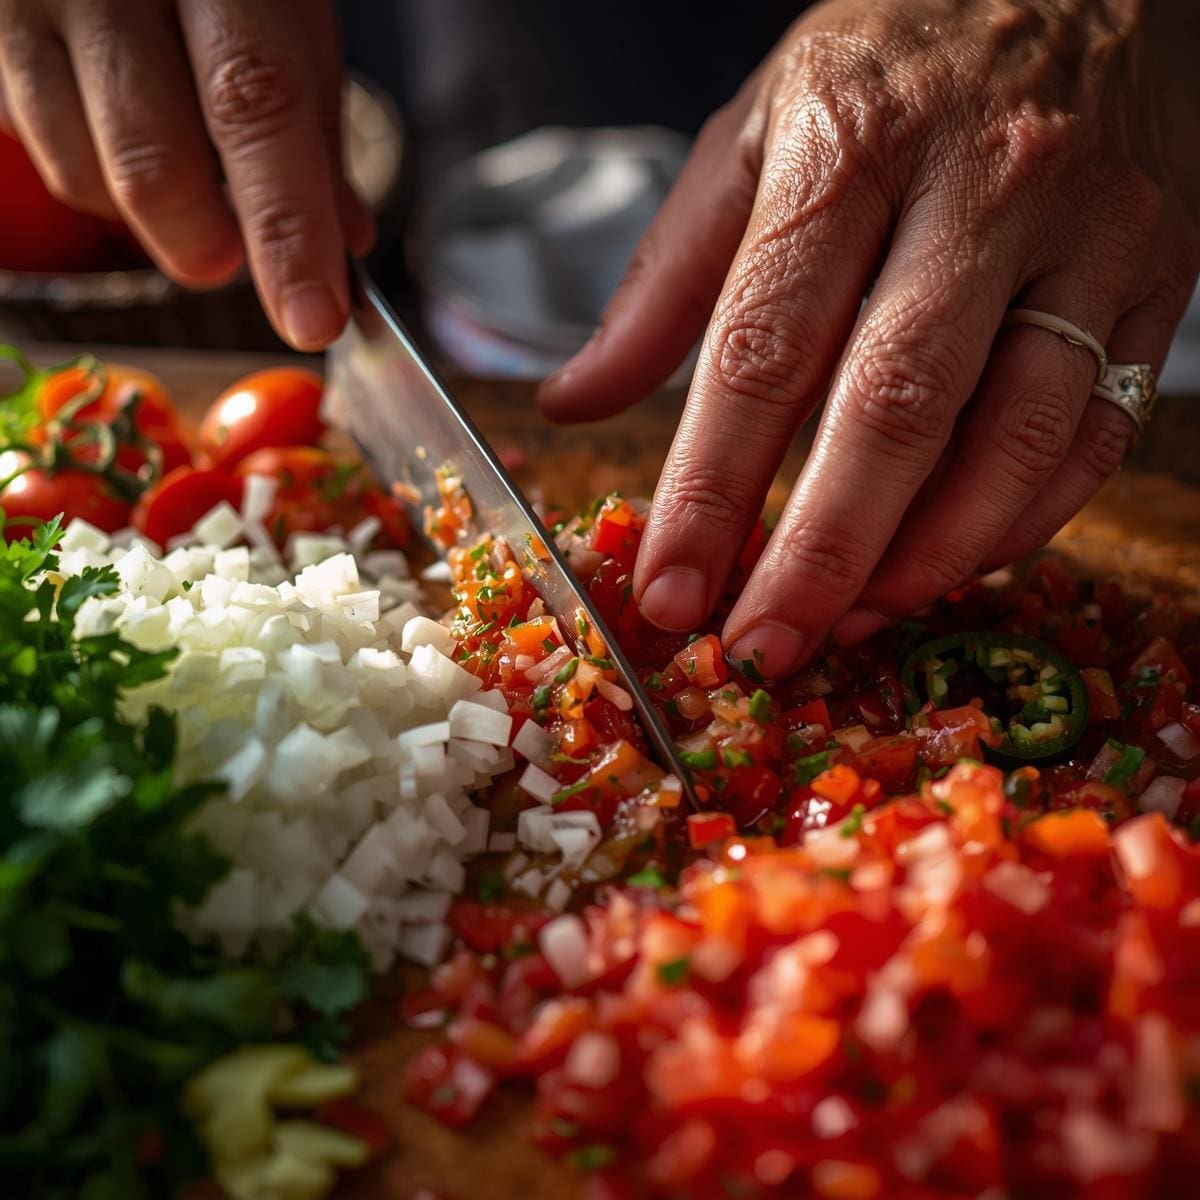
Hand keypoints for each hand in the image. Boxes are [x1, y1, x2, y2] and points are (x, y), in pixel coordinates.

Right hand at [0, 0, 371, 348]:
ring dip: (151, 216)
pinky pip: (40, 143)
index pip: (258, 111)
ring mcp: (30, 1)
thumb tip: (344, 244)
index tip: (313, 320)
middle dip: (205, 245)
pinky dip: (96, 170)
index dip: (288, 231)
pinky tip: (122, 126)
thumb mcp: (285, 16)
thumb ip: (312, 127)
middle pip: (153, 165)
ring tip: (185, 169)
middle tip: (230, 258)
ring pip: (86, 174)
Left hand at [539, 0, 1199, 678]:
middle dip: (818, 553)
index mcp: (848, 148)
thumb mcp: (752, 137)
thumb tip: (574, 403)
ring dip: (928, 556)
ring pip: (1017, 434)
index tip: (670, 591)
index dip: (710, 488)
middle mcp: (979, 187)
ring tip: (850, 621)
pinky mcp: (1158, 276)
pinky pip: (1097, 431)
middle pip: (892, 407)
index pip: (761, 349)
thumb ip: (663, 282)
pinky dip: (1022, 521)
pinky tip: (950, 567)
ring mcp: (1087, 234)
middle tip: (760, 650)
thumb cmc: (891, 66)